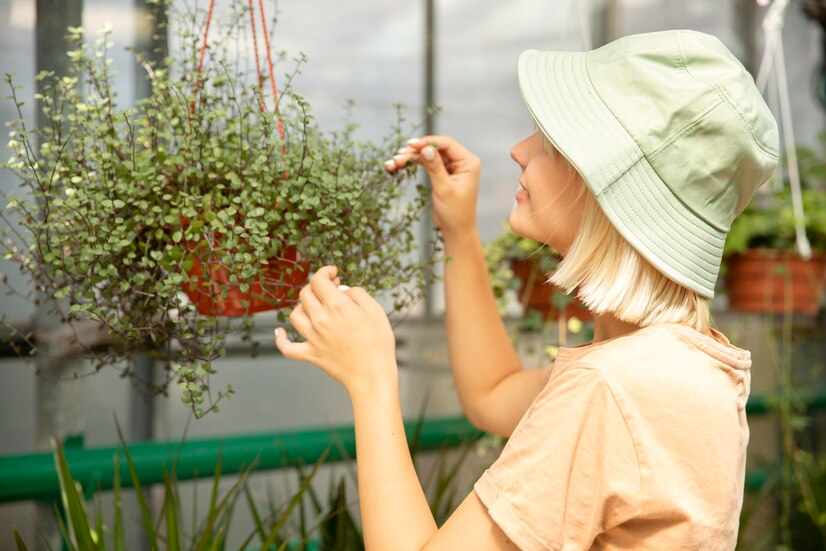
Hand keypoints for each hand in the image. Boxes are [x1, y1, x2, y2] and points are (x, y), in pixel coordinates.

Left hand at [274, 265, 397, 396]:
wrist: (372, 375)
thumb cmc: (378, 344)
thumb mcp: (375, 311)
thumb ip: (358, 294)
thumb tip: (343, 290)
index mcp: (336, 306)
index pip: (319, 280)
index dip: (324, 272)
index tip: (332, 272)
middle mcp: (320, 320)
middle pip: (305, 294)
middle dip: (316, 286)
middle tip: (330, 289)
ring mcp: (313, 338)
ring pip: (295, 315)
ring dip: (303, 306)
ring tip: (315, 307)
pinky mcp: (311, 355)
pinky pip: (287, 347)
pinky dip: (281, 339)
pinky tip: (280, 332)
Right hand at [385, 136, 479, 235]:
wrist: (456, 229)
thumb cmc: (455, 211)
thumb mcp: (444, 188)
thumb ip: (435, 167)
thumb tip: (426, 148)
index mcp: (468, 162)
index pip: (446, 144)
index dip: (428, 142)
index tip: (410, 145)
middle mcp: (461, 161)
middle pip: (435, 148)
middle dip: (416, 151)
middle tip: (398, 155)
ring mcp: (451, 167)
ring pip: (428, 155)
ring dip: (411, 158)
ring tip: (394, 162)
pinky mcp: (442, 173)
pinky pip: (426, 164)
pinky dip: (413, 164)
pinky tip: (398, 165)